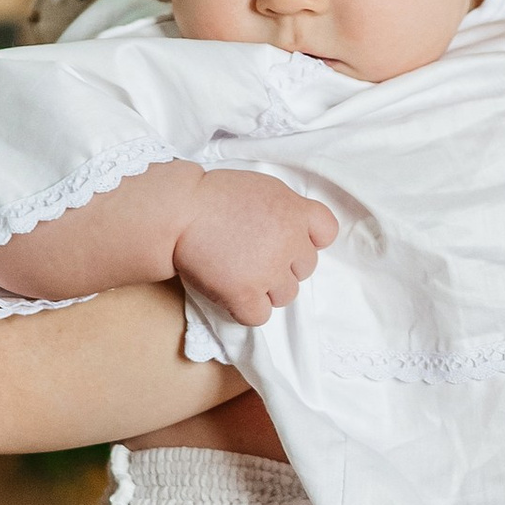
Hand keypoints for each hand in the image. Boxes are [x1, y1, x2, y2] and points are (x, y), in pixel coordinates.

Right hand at [170, 169, 338, 326]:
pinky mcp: (246, 294)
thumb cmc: (212, 196)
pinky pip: (259, 316)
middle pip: (305, 269)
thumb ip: (284, 209)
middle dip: (283, 266)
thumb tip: (291, 233)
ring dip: (265, 290)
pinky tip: (229, 291)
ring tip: (237, 272)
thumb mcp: (261, 188)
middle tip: (251, 256)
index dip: (308, 240)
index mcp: (295, 211)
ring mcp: (269, 270)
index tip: (287, 241)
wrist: (178, 211)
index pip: (327, 232)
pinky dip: (245, 309)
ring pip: (286, 296)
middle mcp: (290, 241)